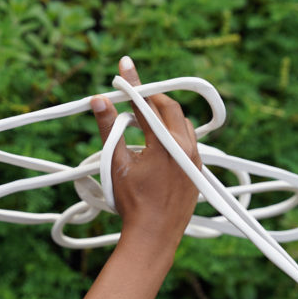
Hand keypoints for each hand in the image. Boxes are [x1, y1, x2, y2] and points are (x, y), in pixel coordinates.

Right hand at [91, 56, 200, 247]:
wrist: (154, 236)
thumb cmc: (132, 203)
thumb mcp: (115, 164)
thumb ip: (107, 129)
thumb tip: (99, 100)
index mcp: (165, 143)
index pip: (146, 103)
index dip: (133, 82)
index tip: (126, 63)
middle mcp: (185, 147)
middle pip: (169, 108)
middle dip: (151, 99)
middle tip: (133, 96)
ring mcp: (195, 159)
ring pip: (182, 124)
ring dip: (164, 117)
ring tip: (145, 120)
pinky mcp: (198, 171)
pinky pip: (189, 142)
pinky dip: (174, 134)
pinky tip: (160, 143)